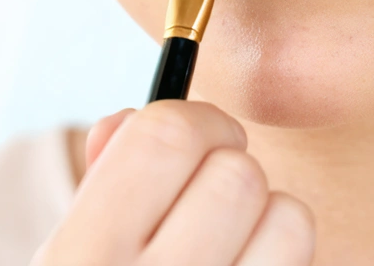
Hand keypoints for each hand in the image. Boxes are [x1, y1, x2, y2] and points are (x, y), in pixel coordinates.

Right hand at [32, 102, 314, 264]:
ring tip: (232, 251)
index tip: (200, 137)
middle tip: (212, 199)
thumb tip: (127, 123)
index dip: (194, 121)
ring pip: (292, 221)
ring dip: (270, 223)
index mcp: (80, 262)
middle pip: (239, 174)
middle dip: (230, 172)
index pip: (166, 136)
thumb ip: (97, 194)